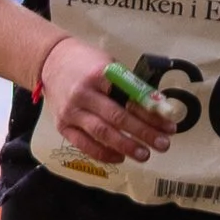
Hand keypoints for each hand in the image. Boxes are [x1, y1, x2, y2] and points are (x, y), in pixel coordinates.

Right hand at [36, 36, 175, 165]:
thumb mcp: (110, 65)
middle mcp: (83, 94)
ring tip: (145, 155)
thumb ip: (131, 86)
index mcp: (99, 74)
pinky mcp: (62, 125)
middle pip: (117, 117)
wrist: (50, 62)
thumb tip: (159, 108)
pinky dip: (102, 153)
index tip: (169, 126)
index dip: (151, 113)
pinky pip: (83, 144)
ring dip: (125, 146)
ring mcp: (71, 111)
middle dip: (143, 133)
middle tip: (163, 145)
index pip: (129, 97)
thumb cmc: (87, 63)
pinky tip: (120, 158)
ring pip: (101, 133)